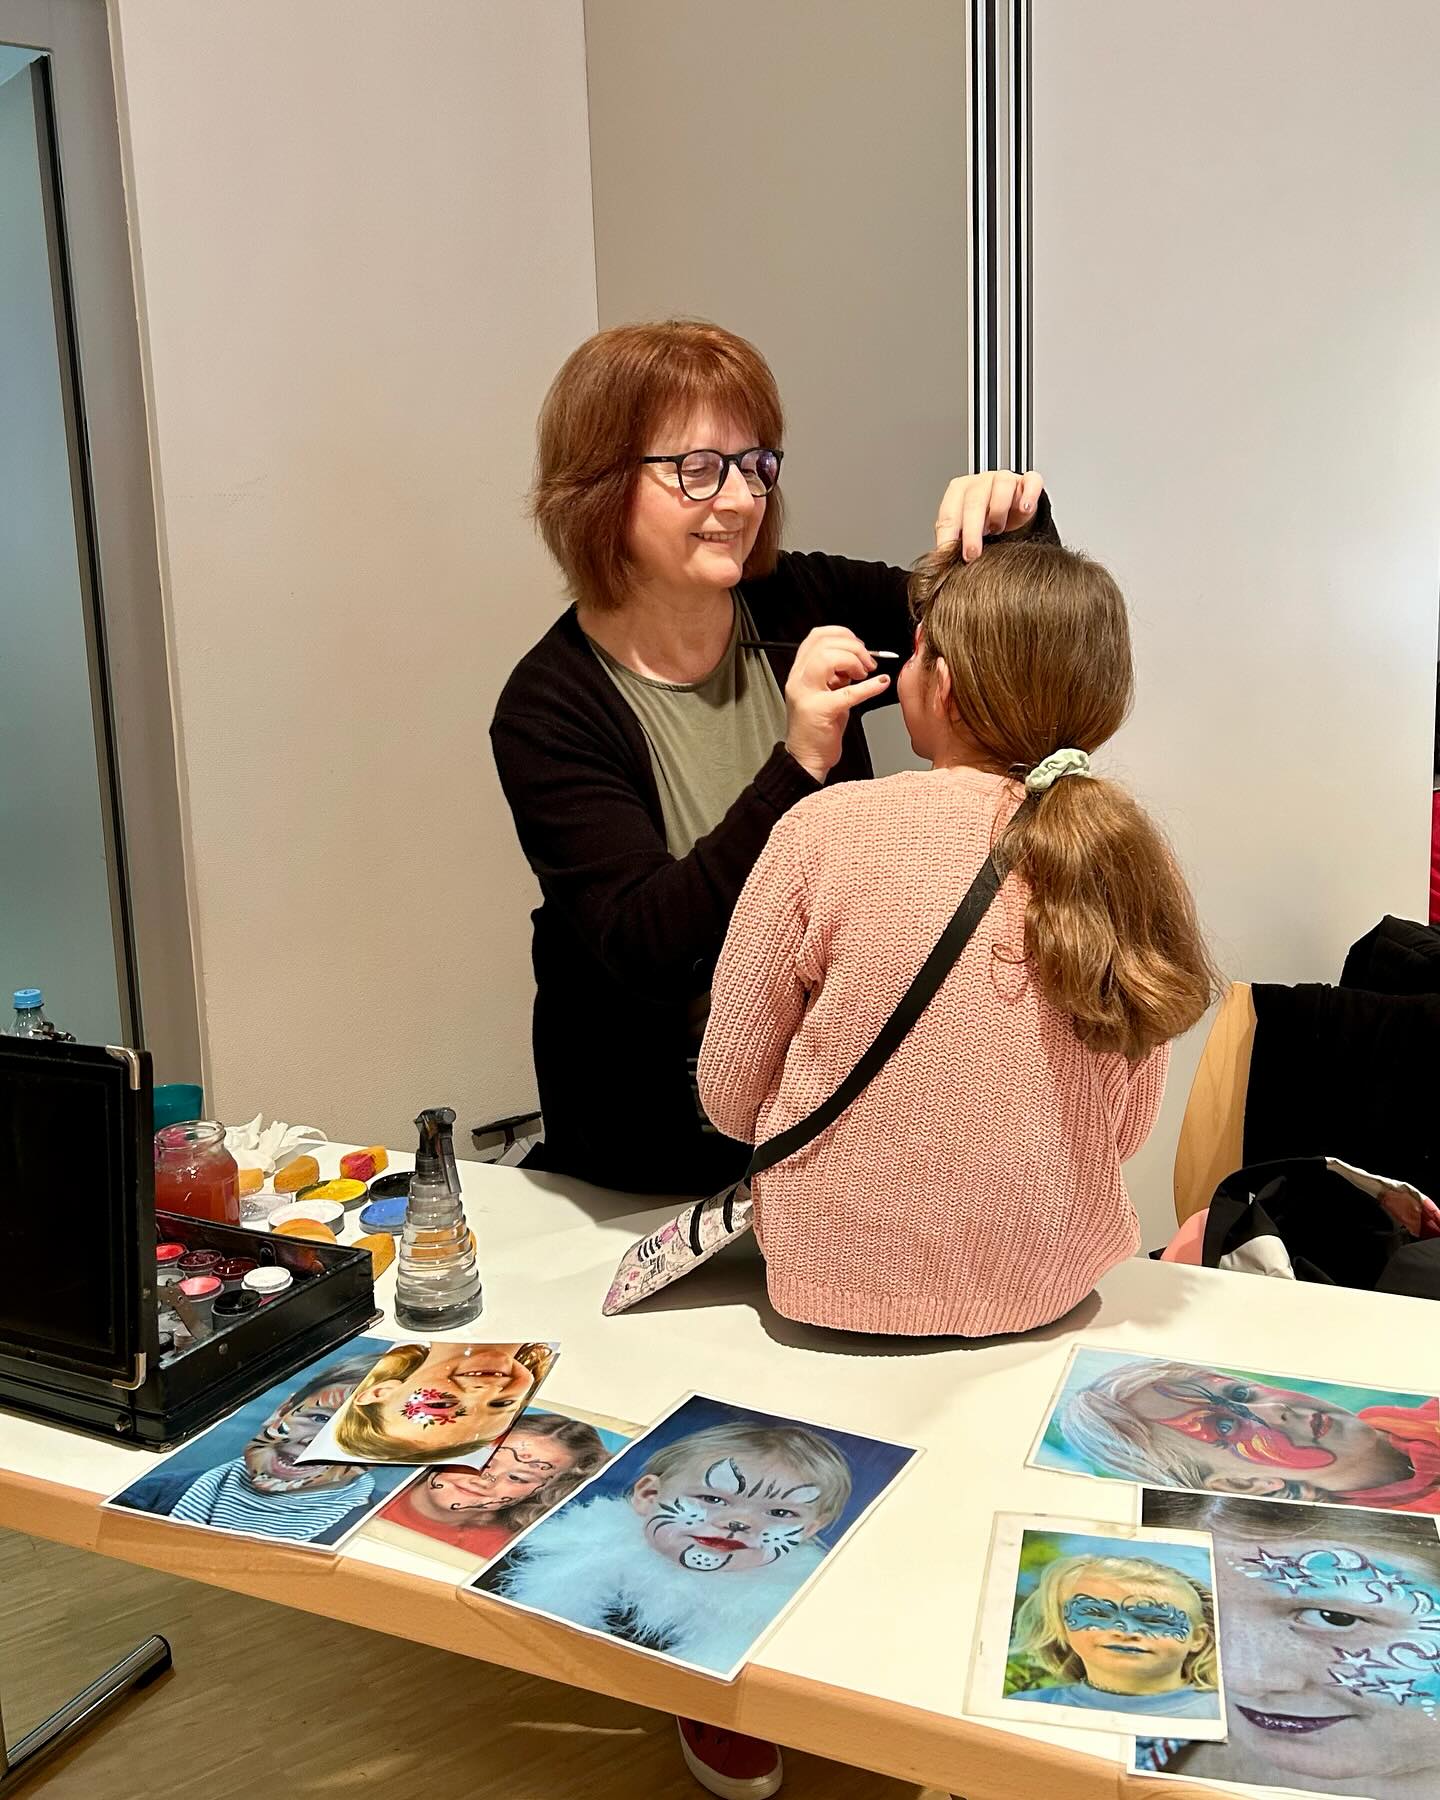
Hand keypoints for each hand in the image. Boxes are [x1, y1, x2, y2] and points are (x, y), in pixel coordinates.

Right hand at [783, 626, 889, 782]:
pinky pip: (847, 692)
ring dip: (854, 660)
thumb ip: (836, 673)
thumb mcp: (825, 692)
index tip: (859, 646)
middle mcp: (799, 679)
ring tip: (866, 674)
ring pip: (827, 658)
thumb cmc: (818, 727)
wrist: (807, 758)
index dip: (842, 634)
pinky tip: (881, 684)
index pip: (816, 636)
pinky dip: (869, 686)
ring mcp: (807, 695)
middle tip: (868, 663)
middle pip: (823, 643)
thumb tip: (858, 658)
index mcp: (800, 672)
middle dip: (853, 647)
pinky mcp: (820, 712)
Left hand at [934, 469, 1044, 561]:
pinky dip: (1029, 495)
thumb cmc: (985, 521)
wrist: (1011, 513)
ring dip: (998, 511)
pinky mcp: (1028, 482)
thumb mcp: (965, 532)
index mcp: (959, 491)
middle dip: (972, 531)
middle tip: (972, 553)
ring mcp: (1005, 479)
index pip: (949, 511)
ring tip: (998, 529)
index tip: (948, 554)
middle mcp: (981, 482)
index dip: (948, 534)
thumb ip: (952, 540)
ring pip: (1002, 486)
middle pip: (974, 501)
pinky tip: (1024, 509)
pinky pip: (1031, 482)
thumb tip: (941, 560)